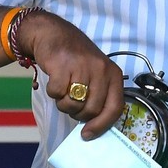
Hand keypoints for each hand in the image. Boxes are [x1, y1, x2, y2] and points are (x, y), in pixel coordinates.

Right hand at [16, 11, 124, 139]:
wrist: (53, 33)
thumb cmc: (75, 58)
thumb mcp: (95, 74)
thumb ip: (98, 96)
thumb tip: (93, 127)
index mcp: (113, 74)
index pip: (115, 108)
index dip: (102, 126)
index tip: (88, 134)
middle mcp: (101, 70)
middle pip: (91, 110)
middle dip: (77, 113)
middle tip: (71, 103)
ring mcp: (83, 67)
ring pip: (73, 105)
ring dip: (63, 103)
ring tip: (63, 89)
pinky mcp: (63, 66)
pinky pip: (57, 93)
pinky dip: (52, 92)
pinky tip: (54, 79)